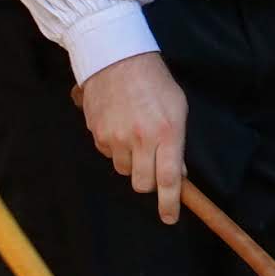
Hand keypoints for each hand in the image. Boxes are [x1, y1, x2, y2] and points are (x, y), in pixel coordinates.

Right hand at [77, 50, 191, 222]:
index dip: (169, 203)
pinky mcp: (97, 133)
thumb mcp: (177, 110)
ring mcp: (116, 137)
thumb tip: (176, 174)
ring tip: (134, 136)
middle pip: (142, 182)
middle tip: (152, 165)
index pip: (168, 179)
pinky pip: (107, 153)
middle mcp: (140, 139)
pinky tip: (119, 126)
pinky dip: (114, 147)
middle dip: (148, 181)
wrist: (117, 58)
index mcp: (166, 133)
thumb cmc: (154, 82)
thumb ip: (177, 143)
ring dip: (130, 162)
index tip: (169, 217)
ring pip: (123, 169)